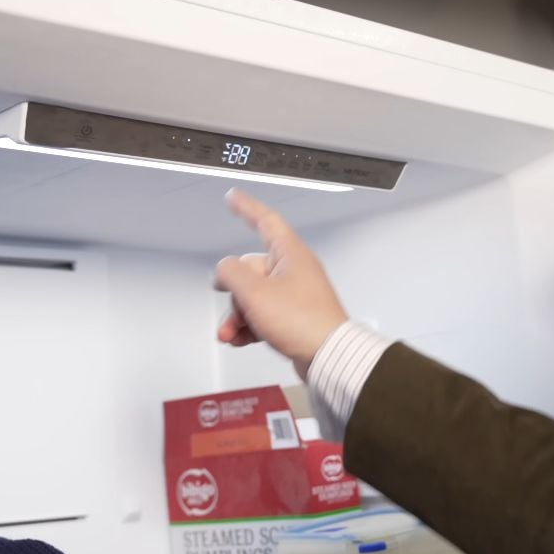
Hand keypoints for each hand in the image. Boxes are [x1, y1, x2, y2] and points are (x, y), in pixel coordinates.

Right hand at [215, 189, 347, 378]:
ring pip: (255, 296)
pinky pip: (264, 314)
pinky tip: (240, 340)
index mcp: (290, 254)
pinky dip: (250, 326)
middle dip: (233, 294)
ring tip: (230, 334)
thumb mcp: (255, 293)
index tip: (233, 198)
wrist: (328, 356)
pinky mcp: (295, 317)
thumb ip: (232, 274)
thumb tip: (224, 268)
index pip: (265, 221)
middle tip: (230, 313)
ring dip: (238, 315)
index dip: (246, 208)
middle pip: (251, 270)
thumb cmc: (300, 320)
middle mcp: (294, 270)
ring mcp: (296, 294)